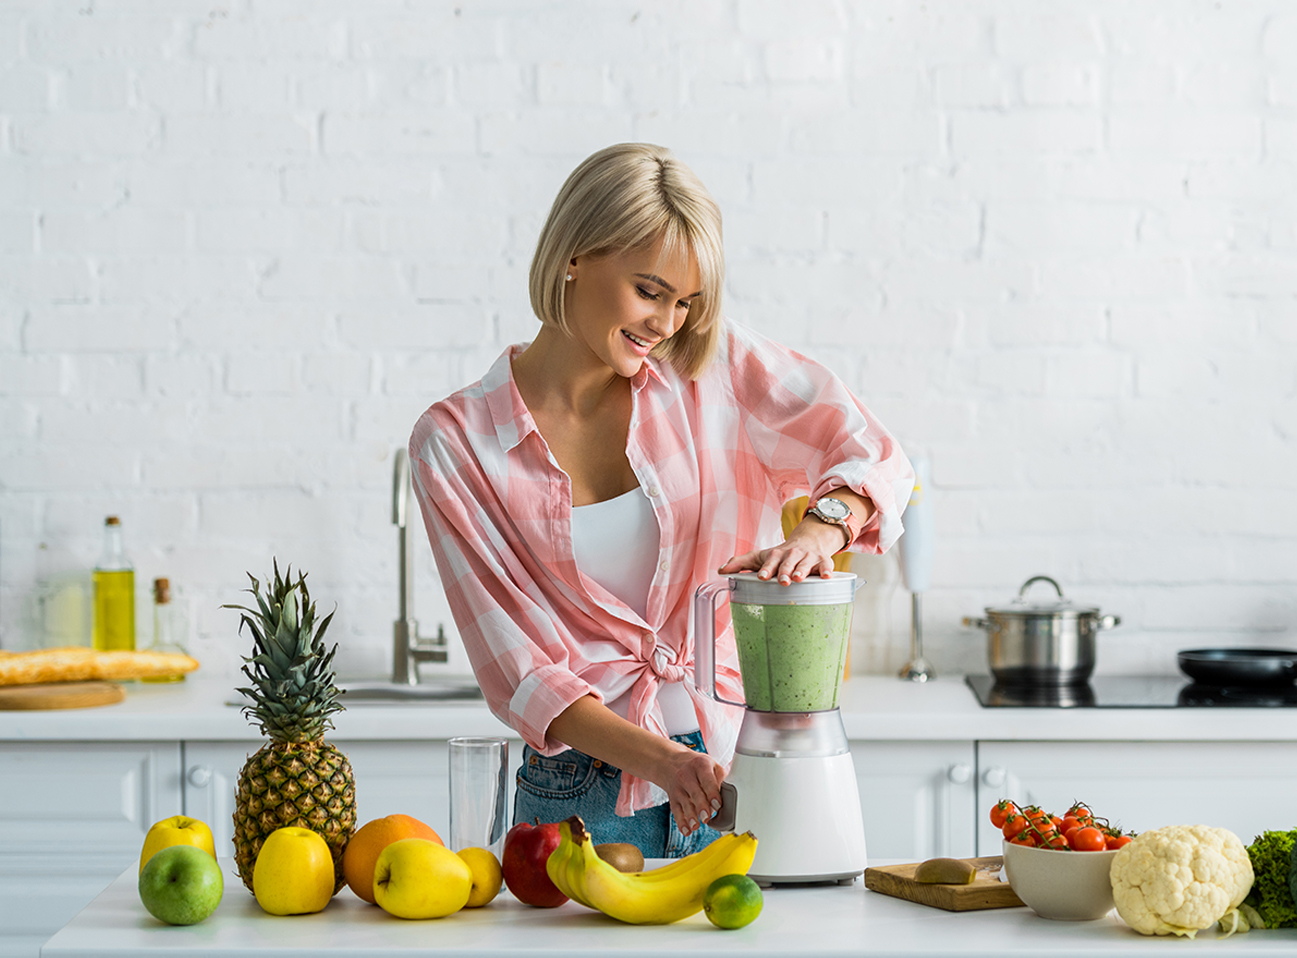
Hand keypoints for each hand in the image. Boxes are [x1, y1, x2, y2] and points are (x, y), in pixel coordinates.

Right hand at [662, 746, 725, 835]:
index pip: (707, 780)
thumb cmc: (697, 766)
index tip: (718, 805)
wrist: (672, 762)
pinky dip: (681, 822)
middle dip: (701, 806)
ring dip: (690, 816)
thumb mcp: (710, 764)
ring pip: (684, 803)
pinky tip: (686, 830)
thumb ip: (721, 780)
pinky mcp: (673, 798)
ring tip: (696, 826)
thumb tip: (730, 798)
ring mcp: (679, 787)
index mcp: (701, 765)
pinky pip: (676, 811)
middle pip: (695, 792)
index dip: (712, 793)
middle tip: (707, 817)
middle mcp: (687, 776)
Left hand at [718, 522, 842, 584]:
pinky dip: (827, 571)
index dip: (766, 569)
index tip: (762, 577)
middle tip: (782, 580)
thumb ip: (740, 563)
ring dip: (802, 570)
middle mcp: (792, 554)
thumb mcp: (760, 556)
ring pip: (806, 563)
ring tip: (799, 578)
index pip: (770, 561)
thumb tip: (720, 571)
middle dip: (785, 571)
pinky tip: (827, 578)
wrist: (807, 541)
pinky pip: (826, 566)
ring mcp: (808, 557)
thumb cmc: (780, 555)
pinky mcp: (823, 561)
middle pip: (788, 562)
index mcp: (776, 555)